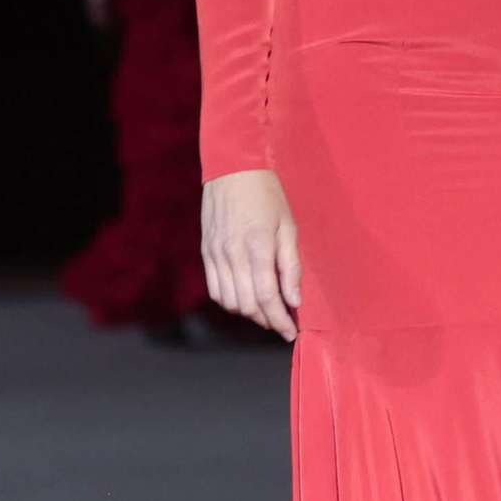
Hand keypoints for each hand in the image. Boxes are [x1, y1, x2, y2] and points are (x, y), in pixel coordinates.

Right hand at [201, 170, 301, 339]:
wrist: (231, 168)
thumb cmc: (266, 195)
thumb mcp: (288, 226)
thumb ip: (291, 265)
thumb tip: (294, 300)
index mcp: (257, 245)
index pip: (266, 296)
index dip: (279, 319)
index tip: (290, 332)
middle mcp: (232, 253)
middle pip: (247, 304)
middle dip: (266, 320)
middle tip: (282, 323)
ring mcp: (215, 254)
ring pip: (229, 301)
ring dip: (249, 313)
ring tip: (266, 312)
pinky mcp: (206, 252)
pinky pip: (215, 290)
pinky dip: (230, 302)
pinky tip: (245, 299)